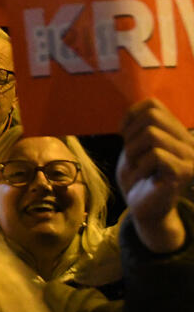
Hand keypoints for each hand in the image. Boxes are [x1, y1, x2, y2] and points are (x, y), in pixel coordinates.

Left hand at [118, 98, 193, 252]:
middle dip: (131, 134)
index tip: (124, 136)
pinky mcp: (184, 172)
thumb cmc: (137, 174)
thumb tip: (141, 107)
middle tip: (131, 155)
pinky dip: (140, 166)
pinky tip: (143, 177)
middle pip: (152, 116)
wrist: (144, 207)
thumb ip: (142, 124)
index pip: (152, 104)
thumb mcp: (136, 143)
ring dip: (133, 151)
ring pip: (152, 134)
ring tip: (137, 166)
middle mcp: (189, 141)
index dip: (130, 116)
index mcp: (177, 131)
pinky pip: (156, 155)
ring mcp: (190, 157)